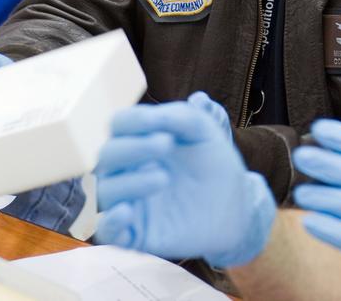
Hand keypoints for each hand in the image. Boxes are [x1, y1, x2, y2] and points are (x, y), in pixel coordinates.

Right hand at [95, 91, 274, 267]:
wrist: (236, 205)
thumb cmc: (214, 163)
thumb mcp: (207, 133)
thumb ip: (189, 115)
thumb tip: (176, 107)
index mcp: (140, 140)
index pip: (119, 124)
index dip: (133, 120)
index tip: (156, 121)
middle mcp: (128, 169)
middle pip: (107, 154)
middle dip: (133, 148)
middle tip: (166, 144)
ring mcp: (129, 201)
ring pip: (104, 191)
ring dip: (128, 182)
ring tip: (163, 178)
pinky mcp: (135, 233)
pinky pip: (106, 231)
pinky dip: (110, 222)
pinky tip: (128, 212)